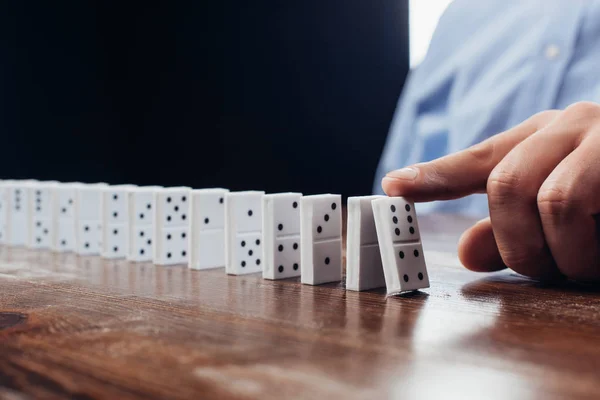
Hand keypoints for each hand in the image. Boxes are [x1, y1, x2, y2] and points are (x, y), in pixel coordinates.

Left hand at [381, 102, 599, 281]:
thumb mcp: (560, 219)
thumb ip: (511, 233)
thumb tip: (465, 253)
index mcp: (538, 139)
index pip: (476, 160)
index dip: (432, 176)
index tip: (392, 185)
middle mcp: (564, 126)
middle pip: (505, 185)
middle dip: (517, 245)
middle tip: (541, 269)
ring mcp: (599, 135)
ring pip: (549, 201)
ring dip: (560, 254)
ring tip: (581, 265)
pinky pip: (581, 207)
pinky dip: (585, 251)